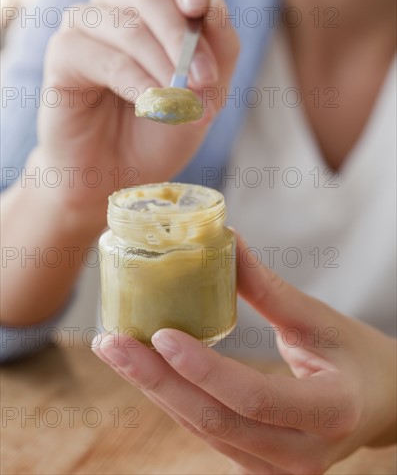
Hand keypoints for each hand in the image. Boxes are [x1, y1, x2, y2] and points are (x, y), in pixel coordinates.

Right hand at [34, 0, 238, 214]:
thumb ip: (220, 54)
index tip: (201, 6)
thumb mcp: (206, 97)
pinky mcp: (64, 53)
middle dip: (185, 39)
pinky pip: (105, 58)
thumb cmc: (159, 134)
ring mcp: (88, 24)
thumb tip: (215, 8)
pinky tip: (151, 105)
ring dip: (164, 66)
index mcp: (160, 6)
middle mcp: (120, 4)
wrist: (117, 176)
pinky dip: (136, 83)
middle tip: (205, 81)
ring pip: (130, 25)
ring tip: (183, 105)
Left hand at [92, 233, 395, 473]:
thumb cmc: (357, 357)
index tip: (159, 333)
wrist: (381, 402)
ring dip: (156, 390)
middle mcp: (301, 455)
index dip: (204, 369)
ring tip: (116, 351)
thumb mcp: (318, 319)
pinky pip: (208, 432)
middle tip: (111, 343)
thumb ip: (268, 288)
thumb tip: (225, 240)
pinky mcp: (259, 465)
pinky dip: (175, 400)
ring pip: (204, 431)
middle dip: (156, 382)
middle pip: (215, 422)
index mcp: (330, 412)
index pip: (255, 399)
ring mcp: (278, 469)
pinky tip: (147, 369)